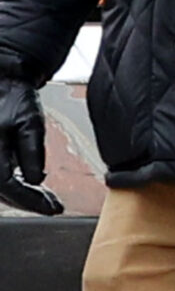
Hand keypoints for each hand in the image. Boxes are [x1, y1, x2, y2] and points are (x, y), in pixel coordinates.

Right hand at [0, 77, 60, 216]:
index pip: (7, 186)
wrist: (1, 83)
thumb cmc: (14, 99)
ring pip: (0, 187)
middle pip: (2, 191)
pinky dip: (14, 186)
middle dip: (28, 201)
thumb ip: (32, 153)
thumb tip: (35, 181)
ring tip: (47, 199)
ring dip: (22, 196)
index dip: (31, 200)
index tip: (53, 207)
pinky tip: (33, 188)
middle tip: (53, 206)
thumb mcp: (29, 124)